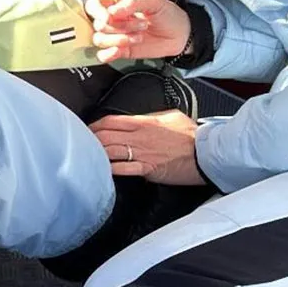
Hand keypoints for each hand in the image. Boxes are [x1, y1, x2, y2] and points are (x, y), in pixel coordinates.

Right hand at [86, 0, 191, 63]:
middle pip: (98, 24)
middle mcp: (112, 19)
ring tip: (138, 37)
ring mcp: (115, 36)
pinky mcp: (120, 51)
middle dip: (119, 26)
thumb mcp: (153, 2)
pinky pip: (103, 55)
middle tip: (141, 25)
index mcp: (116, 3)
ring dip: (118, 39)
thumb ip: (132, 3)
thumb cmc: (167, 14)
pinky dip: (108, 54)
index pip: (94, 5)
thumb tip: (111, 12)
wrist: (181, 34)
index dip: (98, 12)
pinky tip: (120, 50)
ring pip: (99, 40)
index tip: (110, 17)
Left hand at [89, 110, 204, 185]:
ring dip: (96, 153)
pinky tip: (101, 170)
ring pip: (110, 151)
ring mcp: (142, 153)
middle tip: (80, 143)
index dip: (94, 125)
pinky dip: (110, 169)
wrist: (207, 153)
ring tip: (86, 156)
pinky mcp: (148, 169)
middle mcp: (140, 136)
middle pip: (105, 136)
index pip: (110, 121)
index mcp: (143, 121)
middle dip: (90, 139)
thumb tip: (139, 118)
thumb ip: (151, 116)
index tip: (87, 129)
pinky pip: (123, 169)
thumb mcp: (170, 116)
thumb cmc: (191, 135)